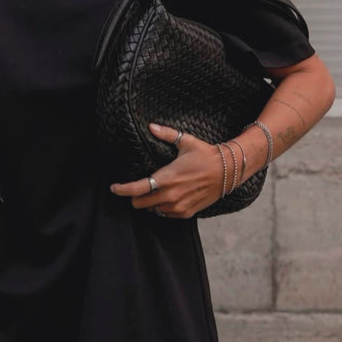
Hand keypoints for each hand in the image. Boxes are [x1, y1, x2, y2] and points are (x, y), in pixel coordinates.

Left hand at [109, 123, 223, 218]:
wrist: (228, 171)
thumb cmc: (206, 155)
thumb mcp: (186, 142)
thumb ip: (166, 134)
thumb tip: (151, 126)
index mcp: (166, 177)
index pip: (137, 188)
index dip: (122, 190)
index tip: (114, 188)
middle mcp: (170, 195)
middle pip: (139, 204)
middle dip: (135, 196)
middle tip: (139, 187)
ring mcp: (178, 207)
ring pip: (152, 210)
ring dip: (150, 203)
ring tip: (157, 190)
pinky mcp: (186, 213)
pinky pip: (166, 215)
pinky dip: (163, 208)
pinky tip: (169, 196)